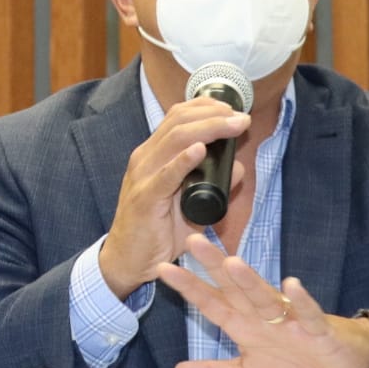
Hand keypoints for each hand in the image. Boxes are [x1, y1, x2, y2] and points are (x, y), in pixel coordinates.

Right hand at [98, 100, 248, 299]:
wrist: (127, 261)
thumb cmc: (157, 230)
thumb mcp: (190, 202)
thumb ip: (213, 184)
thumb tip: (238, 167)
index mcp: (153, 154)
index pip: (177, 115)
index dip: (206, 106)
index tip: (233, 109)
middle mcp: (145, 158)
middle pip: (179, 121)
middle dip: (214, 114)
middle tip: (241, 118)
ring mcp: (142, 176)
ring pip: (174, 139)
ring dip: (208, 128)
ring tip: (232, 125)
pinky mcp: (144, 199)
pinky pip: (165, 175)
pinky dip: (183, 160)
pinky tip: (199, 150)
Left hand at [155, 234, 368, 367]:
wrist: (342, 366)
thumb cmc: (294, 361)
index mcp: (244, 324)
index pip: (211, 303)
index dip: (189, 287)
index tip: (163, 269)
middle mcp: (262, 316)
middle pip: (234, 288)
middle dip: (213, 266)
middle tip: (192, 241)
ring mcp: (289, 320)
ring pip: (265, 297)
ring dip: (250, 282)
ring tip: (232, 263)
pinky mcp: (316, 330)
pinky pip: (308, 314)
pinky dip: (302, 302)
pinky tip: (292, 285)